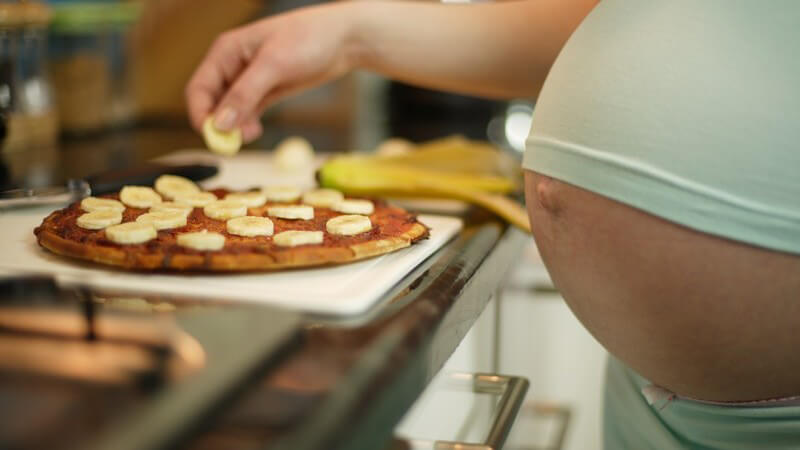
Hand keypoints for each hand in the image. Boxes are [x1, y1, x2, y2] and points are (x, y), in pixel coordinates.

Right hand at [185, 4, 360, 141]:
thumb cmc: (309, 39)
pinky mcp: (267, 91)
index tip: (212, 137)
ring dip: (235, 127)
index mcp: (227, 51)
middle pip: (212, 102)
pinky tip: (256, 131)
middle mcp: (233, 65)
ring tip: (252, 134)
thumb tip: (220, 123)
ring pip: (230, 111)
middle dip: (219, 124)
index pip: (199, 88)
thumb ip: (245, 93)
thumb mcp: (274, 65)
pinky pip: (247, 112)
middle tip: (234, 143)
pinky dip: (247, 124)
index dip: (200, 114)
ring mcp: (250, 79)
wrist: (344, 39)